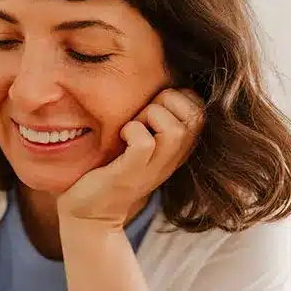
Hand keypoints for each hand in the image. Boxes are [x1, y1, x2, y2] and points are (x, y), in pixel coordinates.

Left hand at [58, 88, 203, 228]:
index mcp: (177, 149)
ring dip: (151, 116)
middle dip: (167, 101)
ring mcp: (153, 169)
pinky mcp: (129, 175)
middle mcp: (172, 159)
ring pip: (176, 130)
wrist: (88, 213)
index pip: (201, 109)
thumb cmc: (110, 167)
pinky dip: (132, 131)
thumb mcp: (140, 141)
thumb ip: (152, 118)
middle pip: (196, 116)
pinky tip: (120, 136)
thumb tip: (155, 77)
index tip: (153, 107)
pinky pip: (144, 143)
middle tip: (141, 115)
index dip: (179, 97)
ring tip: (132, 126)